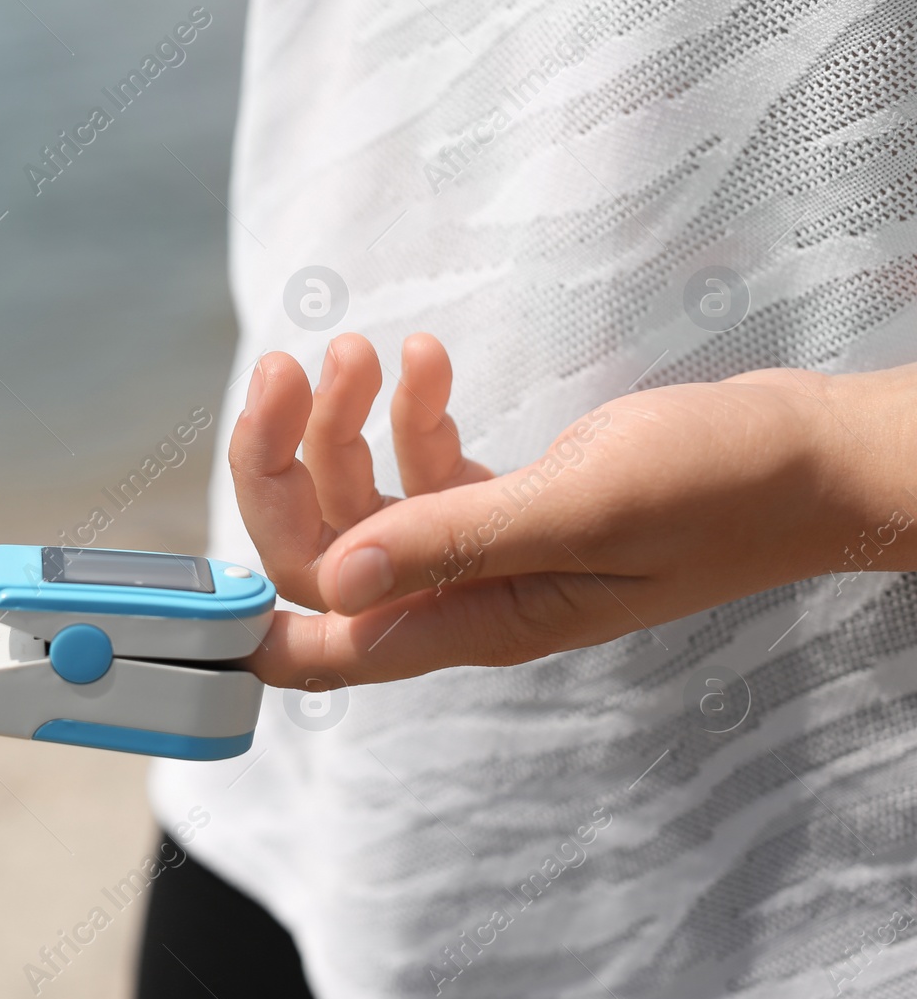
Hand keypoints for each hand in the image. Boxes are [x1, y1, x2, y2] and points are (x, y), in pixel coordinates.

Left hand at [230, 333, 914, 687]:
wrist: (809, 454)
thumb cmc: (718, 486)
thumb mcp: (579, 507)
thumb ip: (451, 542)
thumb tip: (331, 583)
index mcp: (476, 618)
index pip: (330, 649)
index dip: (251, 629)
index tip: (189, 588)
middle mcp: (467, 594)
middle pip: (326, 552)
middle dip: (287, 462)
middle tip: (289, 366)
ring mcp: (486, 550)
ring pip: (367, 500)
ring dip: (344, 422)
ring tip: (364, 348)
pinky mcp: (510, 505)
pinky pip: (424, 466)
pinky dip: (409, 413)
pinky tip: (424, 360)